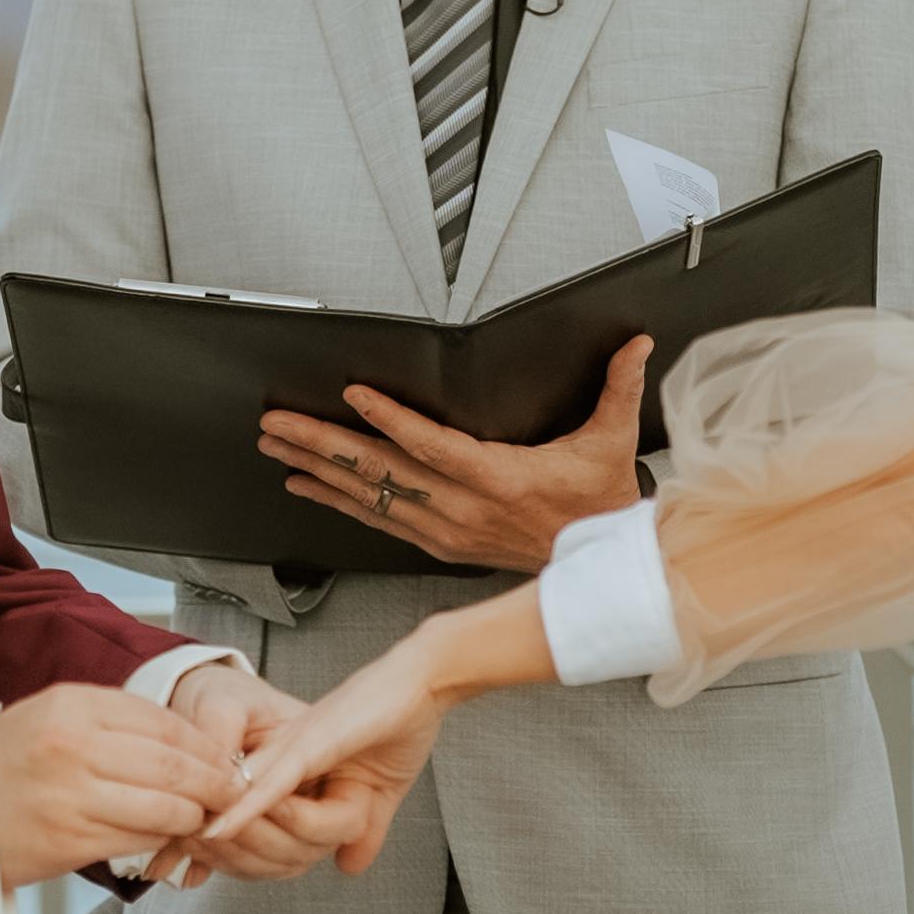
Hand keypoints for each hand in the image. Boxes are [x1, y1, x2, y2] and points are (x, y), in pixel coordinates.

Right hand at [0, 681, 233, 894]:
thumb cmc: (8, 764)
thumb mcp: (56, 717)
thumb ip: (117, 722)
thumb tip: (188, 742)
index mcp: (73, 706)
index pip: (164, 722)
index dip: (205, 745)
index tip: (225, 758)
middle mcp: (73, 745)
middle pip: (172, 764)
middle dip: (214, 782)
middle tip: (233, 792)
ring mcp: (71, 795)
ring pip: (163, 805)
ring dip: (194, 815)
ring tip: (206, 817)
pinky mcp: (70, 841)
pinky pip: (139, 839)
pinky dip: (163, 839)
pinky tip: (169, 836)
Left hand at [180, 627, 452, 878]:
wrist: (423, 680)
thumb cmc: (397, 725)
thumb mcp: (377, 796)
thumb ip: (360, 831)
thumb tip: (348, 867)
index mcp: (291, 771)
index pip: (246, 823)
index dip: (219, 854)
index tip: (187, 873)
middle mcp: (281, 759)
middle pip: (243, 827)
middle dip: (217, 855)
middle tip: (187, 870)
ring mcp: (292, 750)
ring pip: (253, 812)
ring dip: (230, 839)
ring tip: (203, 855)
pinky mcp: (309, 743)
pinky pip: (271, 783)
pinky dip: (245, 808)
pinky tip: (219, 827)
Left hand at [254, 334, 654, 573]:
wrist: (596, 568)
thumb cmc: (598, 508)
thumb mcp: (613, 443)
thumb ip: (619, 387)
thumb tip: (636, 345)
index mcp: (497, 478)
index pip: (432, 445)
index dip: (390, 419)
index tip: (354, 395)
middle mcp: (462, 507)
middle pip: (380, 471)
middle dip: (321, 444)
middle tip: (278, 423)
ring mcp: (445, 529)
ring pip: (369, 497)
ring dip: (318, 470)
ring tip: (277, 448)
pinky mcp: (439, 542)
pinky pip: (376, 520)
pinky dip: (337, 501)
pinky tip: (306, 486)